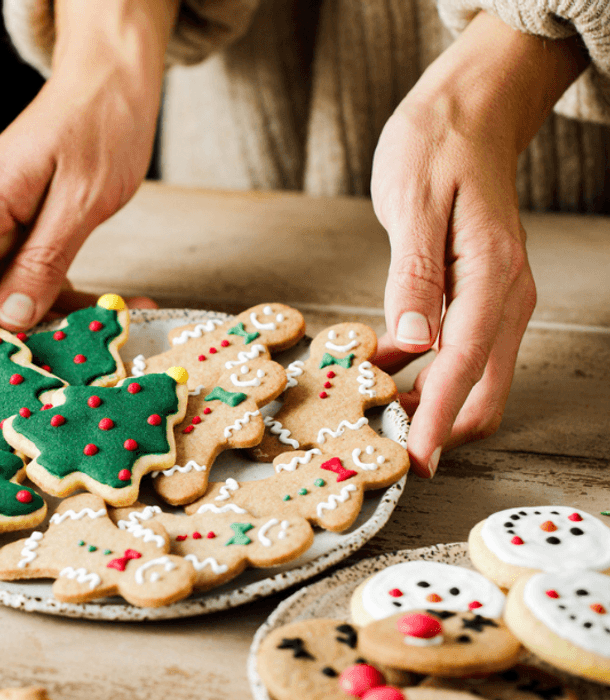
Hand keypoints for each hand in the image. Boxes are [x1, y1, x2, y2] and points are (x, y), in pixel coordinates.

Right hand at [0, 0, 179, 386]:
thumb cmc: (98, 122)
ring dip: (48, 325)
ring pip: (3, 300)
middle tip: (50, 375)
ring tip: (101, 341)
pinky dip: (66, 301)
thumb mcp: (80, 198)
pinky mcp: (24, 237)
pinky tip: (113, 312)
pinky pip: (32, 283)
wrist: (113, 81)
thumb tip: (9, 319)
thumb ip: (43, 260)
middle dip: (2, 341)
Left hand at [370, 12, 587, 476]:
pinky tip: (379, 372)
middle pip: (482, 390)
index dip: (438, 421)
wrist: (468, 111)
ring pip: (471, 378)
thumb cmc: (437, 147)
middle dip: (438, 427)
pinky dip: (424, 375)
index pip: (466, 367)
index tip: (414, 463)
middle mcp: (504, 297)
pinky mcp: (474, 296)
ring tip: (371, 416)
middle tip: (382, 449)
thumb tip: (415, 343)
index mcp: (492, 278)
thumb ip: (414, 276)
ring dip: (429, 405)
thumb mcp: (413, 205)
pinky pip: (457, 353)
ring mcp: (494, 299)